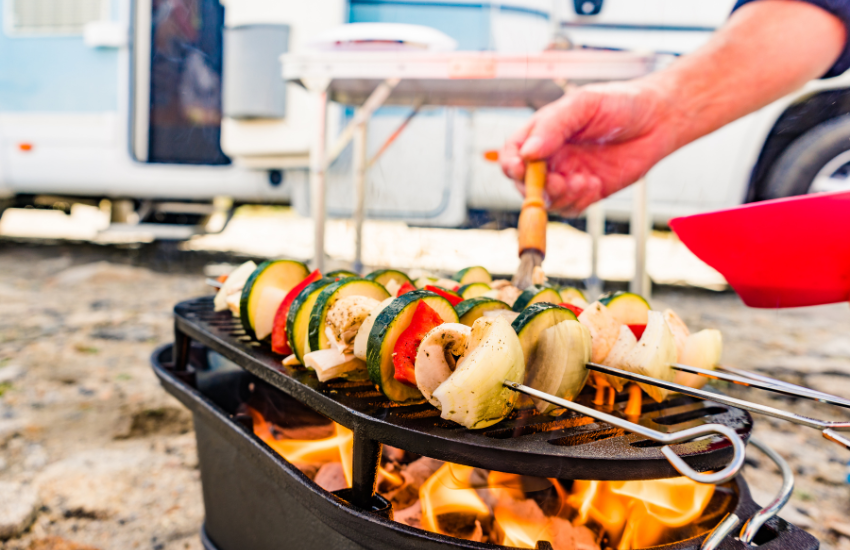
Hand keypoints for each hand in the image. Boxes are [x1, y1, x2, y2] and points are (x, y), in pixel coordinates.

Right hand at [500, 80, 679, 215]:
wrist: (659, 118)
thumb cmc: (620, 102)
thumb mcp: (583, 104)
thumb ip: (553, 126)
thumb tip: (528, 151)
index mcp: (542, 133)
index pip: (513, 154)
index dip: (511, 165)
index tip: (521, 169)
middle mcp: (551, 157)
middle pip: (525, 183)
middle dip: (537, 188)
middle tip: (559, 182)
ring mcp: (568, 176)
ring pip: (548, 200)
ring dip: (560, 196)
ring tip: (582, 181)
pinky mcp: (587, 192)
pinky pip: (572, 207)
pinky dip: (578, 201)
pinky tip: (594, 183)